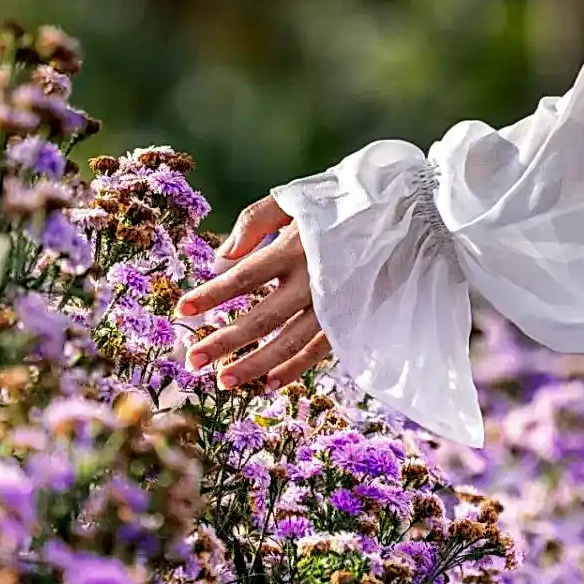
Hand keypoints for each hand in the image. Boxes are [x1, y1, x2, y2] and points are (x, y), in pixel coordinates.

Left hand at [175, 197, 331, 390]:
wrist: (400, 216)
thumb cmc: (339, 205)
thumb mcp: (296, 199)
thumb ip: (255, 220)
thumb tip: (222, 257)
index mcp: (295, 247)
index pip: (245, 276)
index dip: (213, 294)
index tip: (183, 308)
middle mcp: (313, 280)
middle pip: (262, 318)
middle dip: (225, 341)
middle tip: (192, 361)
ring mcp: (334, 304)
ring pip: (290, 342)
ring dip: (255, 365)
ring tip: (223, 381)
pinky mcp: (350, 318)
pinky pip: (319, 350)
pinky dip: (295, 369)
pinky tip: (267, 384)